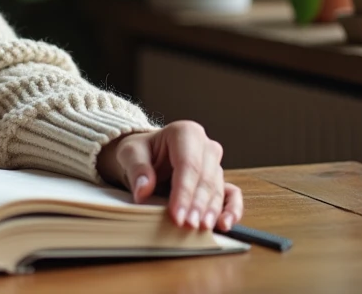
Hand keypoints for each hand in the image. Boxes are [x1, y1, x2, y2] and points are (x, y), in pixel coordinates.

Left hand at [95, 121, 242, 231]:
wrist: (146, 156)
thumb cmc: (140, 152)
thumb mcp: (130, 153)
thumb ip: (137, 169)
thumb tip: (143, 190)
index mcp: (186, 132)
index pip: (188, 165)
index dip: (184, 192)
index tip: (177, 215)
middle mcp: (206, 146)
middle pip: (205, 178)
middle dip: (198, 204)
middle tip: (189, 225)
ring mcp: (215, 164)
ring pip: (218, 189)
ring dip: (212, 211)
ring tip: (203, 229)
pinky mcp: (220, 181)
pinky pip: (232, 195)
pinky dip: (232, 210)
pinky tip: (224, 224)